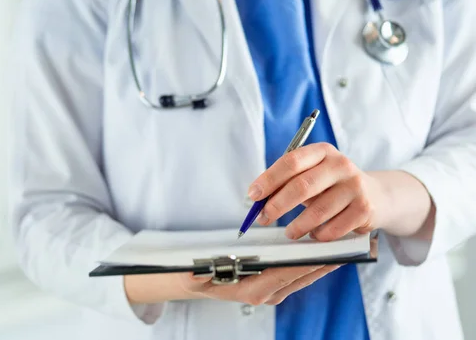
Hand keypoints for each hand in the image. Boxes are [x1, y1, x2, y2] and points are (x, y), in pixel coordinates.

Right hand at [125, 265, 339, 305]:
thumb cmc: (194, 276)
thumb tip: (197, 271)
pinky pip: (299, 273)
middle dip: (324, 261)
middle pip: (301, 276)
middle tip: (346, 246)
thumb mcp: (191, 275)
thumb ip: (196, 275)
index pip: (282, 276)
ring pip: (304, 275)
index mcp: (249, 291)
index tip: (324, 253)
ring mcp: (272, 290)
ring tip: (343, 244)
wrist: (193, 283)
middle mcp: (265, 294)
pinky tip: (324, 247)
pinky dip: (313, 261)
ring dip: (323, 260)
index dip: (303, 264)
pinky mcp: (275, 283)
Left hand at [248, 142, 389, 240]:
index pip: (291, 162)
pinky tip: (314, 234)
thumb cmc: (331, 185)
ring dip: (297, 225)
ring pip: (317, 211)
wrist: (376, 195)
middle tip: (263, 218)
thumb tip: (256, 200)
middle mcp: (340, 165)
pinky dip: (319, 234)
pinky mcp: (364, 209)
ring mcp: (355, 187)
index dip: (269, 179)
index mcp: (322, 151)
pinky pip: (334, 228)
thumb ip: (287, 182)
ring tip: (290, 232)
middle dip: (277, 205)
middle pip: (302, 186)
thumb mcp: (312, 174)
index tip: (253, 195)